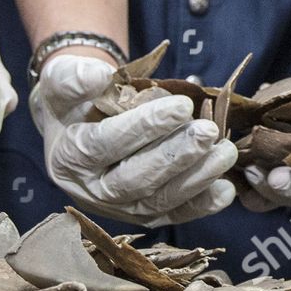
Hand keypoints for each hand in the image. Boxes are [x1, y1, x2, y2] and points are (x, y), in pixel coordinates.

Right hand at [32, 54, 235, 224]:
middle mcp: (91, 190)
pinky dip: (200, 205)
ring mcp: (118, 207)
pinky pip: (172, 214)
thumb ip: (74, 77)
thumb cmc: (76, 100)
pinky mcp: (143, 214)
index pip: (105, 144)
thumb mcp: (64, 80)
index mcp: (68, 156)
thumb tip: (98, 76)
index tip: (181, 106)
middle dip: (175, 156)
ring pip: (157, 201)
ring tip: (225, 153)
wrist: (78, 125)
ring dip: (196, 179)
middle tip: (209, 132)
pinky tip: (226, 190)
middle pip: (134, 179)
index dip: (144, 126)